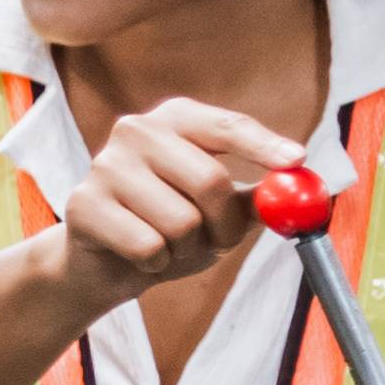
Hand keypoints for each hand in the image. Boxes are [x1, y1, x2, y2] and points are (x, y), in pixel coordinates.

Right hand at [51, 98, 301, 305]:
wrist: (102, 264)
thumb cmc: (168, 228)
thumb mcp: (219, 211)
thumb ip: (256, 199)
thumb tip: (300, 191)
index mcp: (174, 120)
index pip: (226, 126)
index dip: (263, 145)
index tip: (296, 160)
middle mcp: (136, 130)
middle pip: (210, 180)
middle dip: (227, 225)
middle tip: (224, 242)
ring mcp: (104, 165)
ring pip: (181, 221)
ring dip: (188, 249)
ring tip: (170, 246)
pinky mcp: (83, 205)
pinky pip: (148, 247)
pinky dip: (156, 264)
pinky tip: (140, 257)